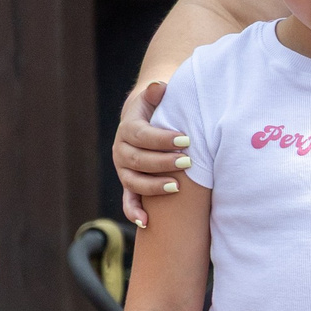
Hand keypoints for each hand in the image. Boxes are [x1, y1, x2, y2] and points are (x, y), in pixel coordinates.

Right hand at [112, 81, 189, 227]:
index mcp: (129, 129)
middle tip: (188, 161)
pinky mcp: (129, 183)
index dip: (162, 138)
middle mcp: (122, 150)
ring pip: (133, 181)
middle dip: (162, 162)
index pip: (142, 135)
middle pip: (138, 160)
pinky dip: (134, 211)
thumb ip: (157, 93)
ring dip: (153, 186)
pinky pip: (128, 200)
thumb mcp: (156, 98)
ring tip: (176, 186)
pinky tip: (146, 222)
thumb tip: (159, 87)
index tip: (185, 138)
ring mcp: (124, 169)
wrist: (146, 120)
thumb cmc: (159, 109)